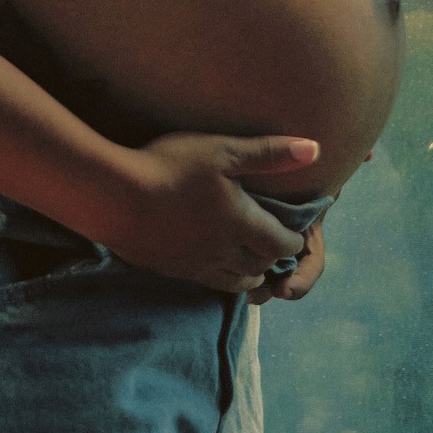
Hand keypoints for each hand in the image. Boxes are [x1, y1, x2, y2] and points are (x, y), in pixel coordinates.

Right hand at [97, 129, 322, 295]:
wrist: (117, 198)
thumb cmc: (172, 166)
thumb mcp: (223, 151)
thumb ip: (268, 153)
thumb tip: (315, 150)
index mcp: (242, 224)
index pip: (281, 244)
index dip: (293, 240)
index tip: (297, 233)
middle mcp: (225, 252)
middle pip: (260, 266)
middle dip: (272, 257)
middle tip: (275, 245)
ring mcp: (198, 265)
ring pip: (236, 281)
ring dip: (250, 272)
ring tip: (252, 261)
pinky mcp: (174, 270)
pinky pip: (209, 282)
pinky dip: (223, 276)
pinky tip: (215, 262)